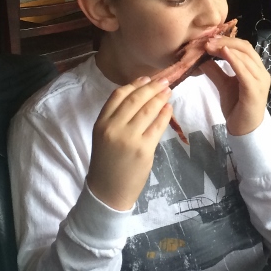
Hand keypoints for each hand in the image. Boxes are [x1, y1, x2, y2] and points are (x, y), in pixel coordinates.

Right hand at [86, 77, 171, 211]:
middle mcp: (113, 128)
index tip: (146, 78)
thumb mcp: (103, 136)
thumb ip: (116, 118)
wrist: (108, 192)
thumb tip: (140, 96)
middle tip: (164, 80)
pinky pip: (157, 126)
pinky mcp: (144, 149)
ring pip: (147, 110)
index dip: (134, 84)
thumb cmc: (107, 163)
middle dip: (151, 87)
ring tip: (168, 91)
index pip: (118, 95)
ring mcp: (129, 138)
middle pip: (135, 99)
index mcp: (101, 123)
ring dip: (160, 97)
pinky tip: (169, 108)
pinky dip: (165, 115)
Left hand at [200, 37, 270, 135]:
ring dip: (226, 49)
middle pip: (246, 48)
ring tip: (209, 46)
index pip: (243, 47)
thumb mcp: (223, 84)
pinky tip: (223, 53)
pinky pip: (245, 72)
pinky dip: (234, 61)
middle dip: (225, 41)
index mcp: (256, 69)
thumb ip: (215, 70)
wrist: (244, 130)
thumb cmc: (237, 107)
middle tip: (207, 41)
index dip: (226, 40)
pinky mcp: (255, 91)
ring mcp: (260, 81)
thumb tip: (201, 56)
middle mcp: (261, 72)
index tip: (208, 39)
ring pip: (246, 57)